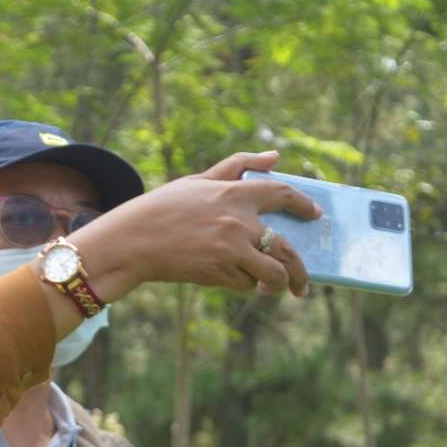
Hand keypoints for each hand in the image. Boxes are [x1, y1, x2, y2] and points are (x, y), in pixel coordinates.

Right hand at [70, 151, 320, 301]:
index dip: (303, 204)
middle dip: (300, 271)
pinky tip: (235, 280)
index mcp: (234, 193)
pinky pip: (245, 283)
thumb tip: (275, 157)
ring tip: (276, 289)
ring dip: (278, 284)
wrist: (132, 242)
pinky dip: (245, 284)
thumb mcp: (198, 181)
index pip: (282, 194)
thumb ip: (238, 166)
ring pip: (272, 272)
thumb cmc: (162, 209)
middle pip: (287, 248)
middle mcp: (238, 222)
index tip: (315, 214)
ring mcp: (231, 250)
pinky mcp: (219, 273)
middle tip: (302, 283)